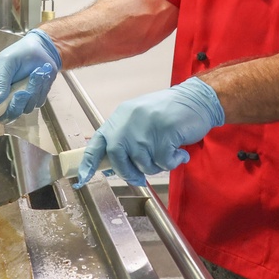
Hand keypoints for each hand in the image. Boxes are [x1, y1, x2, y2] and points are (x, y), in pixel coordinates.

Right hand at [0, 30, 61, 141]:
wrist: (42, 49)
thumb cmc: (19, 53)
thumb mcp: (6, 62)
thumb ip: (0, 81)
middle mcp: (6, 98)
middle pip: (6, 115)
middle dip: (15, 105)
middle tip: (21, 91)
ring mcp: (21, 100)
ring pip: (24, 109)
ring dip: (31, 92)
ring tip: (35, 74)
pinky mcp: (35, 98)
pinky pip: (37, 102)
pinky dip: (40, 89)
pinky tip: (40, 76)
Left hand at [75, 77, 224, 186]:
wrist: (196, 99)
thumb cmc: (169, 112)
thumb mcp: (140, 120)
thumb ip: (127, 138)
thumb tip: (115, 165)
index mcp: (120, 118)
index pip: (98, 142)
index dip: (88, 163)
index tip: (82, 179)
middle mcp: (128, 121)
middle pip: (117, 157)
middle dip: (128, 172)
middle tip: (140, 178)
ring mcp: (145, 127)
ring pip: (143, 164)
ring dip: (158, 165)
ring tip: (168, 151)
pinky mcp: (164, 133)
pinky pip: (164, 162)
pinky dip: (174, 161)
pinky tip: (180, 150)